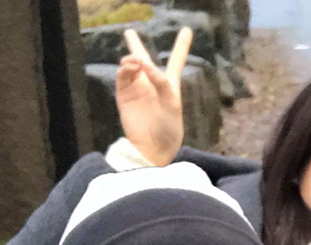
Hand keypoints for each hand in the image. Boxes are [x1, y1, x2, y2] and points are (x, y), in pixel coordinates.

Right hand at [116, 28, 191, 165]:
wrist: (152, 148)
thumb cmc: (168, 127)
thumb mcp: (172, 103)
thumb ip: (161, 82)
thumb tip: (145, 66)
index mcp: (170, 85)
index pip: (176, 61)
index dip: (181, 46)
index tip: (187, 30)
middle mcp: (152, 84)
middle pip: (144, 60)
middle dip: (136, 46)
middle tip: (129, 31)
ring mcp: (137, 89)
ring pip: (131, 66)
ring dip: (132, 59)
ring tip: (135, 61)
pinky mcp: (124, 96)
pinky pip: (122, 77)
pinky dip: (126, 69)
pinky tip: (132, 67)